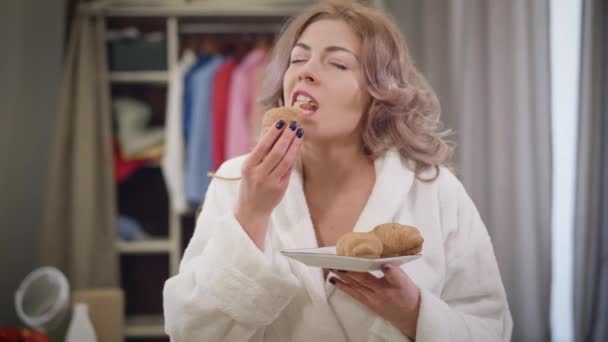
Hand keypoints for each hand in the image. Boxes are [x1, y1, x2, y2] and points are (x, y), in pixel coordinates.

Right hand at [235, 120, 303, 248]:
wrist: (252, 209)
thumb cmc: (251, 184)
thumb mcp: (249, 168)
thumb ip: (260, 152)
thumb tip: (270, 130)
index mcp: (248, 166)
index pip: (262, 146)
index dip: (273, 133)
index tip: (281, 122)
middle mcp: (258, 174)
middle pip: (277, 152)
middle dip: (287, 137)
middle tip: (294, 125)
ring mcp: (270, 182)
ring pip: (286, 160)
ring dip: (294, 145)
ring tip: (299, 134)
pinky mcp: (280, 187)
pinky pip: (289, 169)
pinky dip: (294, 156)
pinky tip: (298, 147)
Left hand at [329, 264, 420, 338]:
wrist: (411, 315)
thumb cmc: (409, 295)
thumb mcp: (405, 282)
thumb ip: (394, 272)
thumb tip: (384, 263)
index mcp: (382, 289)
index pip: (364, 277)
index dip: (354, 268)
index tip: (345, 259)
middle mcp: (373, 296)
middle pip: (355, 281)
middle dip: (343, 271)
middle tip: (332, 261)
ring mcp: (369, 300)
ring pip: (352, 288)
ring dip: (340, 278)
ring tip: (329, 269)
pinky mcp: (368, 303)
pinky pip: (353, 294)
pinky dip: (343, 287)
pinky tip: (335, 281)